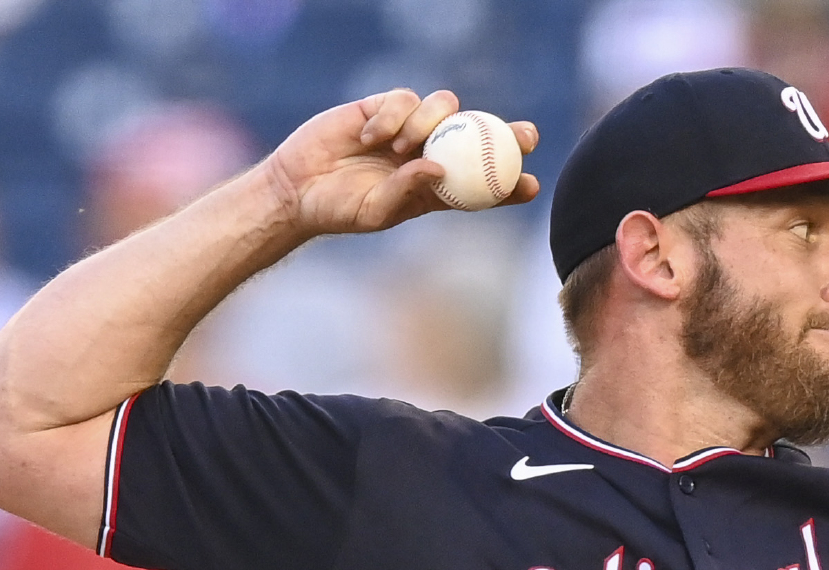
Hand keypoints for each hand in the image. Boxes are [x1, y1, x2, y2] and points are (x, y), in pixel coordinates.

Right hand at [263, 88, 539, 237]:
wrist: (296, 187)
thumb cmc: (337, 210)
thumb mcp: (374, 211)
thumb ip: (407, 192)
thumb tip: (440, 167)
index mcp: (436, 189)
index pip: (482, 186)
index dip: (510, 184)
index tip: (531, 184)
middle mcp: (430, 154)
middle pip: (481, 137)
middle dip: (508, 133)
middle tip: (526, 135)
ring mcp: (409, 128)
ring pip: (445, 107)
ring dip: (429, 122)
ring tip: (397, 147)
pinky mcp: (384, 107)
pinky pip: (404, 99)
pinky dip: (392, 116)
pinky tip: (370, 135)